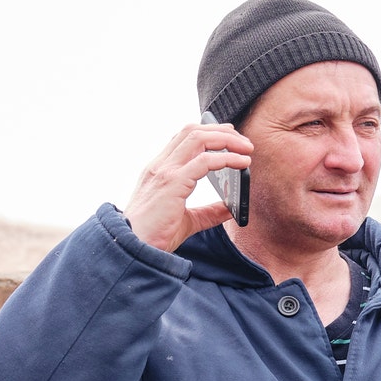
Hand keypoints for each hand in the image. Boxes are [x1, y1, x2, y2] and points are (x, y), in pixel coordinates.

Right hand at [123, 122, 252, 252]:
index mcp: (158, 170)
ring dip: (226, 139)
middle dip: (221, 131)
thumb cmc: (153, 237)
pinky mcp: (173, 183)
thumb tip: (231, 209)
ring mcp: (165, 172)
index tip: (229, 137)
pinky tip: (242, 163)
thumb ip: (208, 212)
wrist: (134, 249)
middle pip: (192, 131)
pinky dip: (227, 158)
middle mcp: (160, 166)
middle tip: (243, 142)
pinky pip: (205, 161)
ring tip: (246, 149)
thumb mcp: (186, 221)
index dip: (208, 132)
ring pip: (198, 138)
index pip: (182, 138)